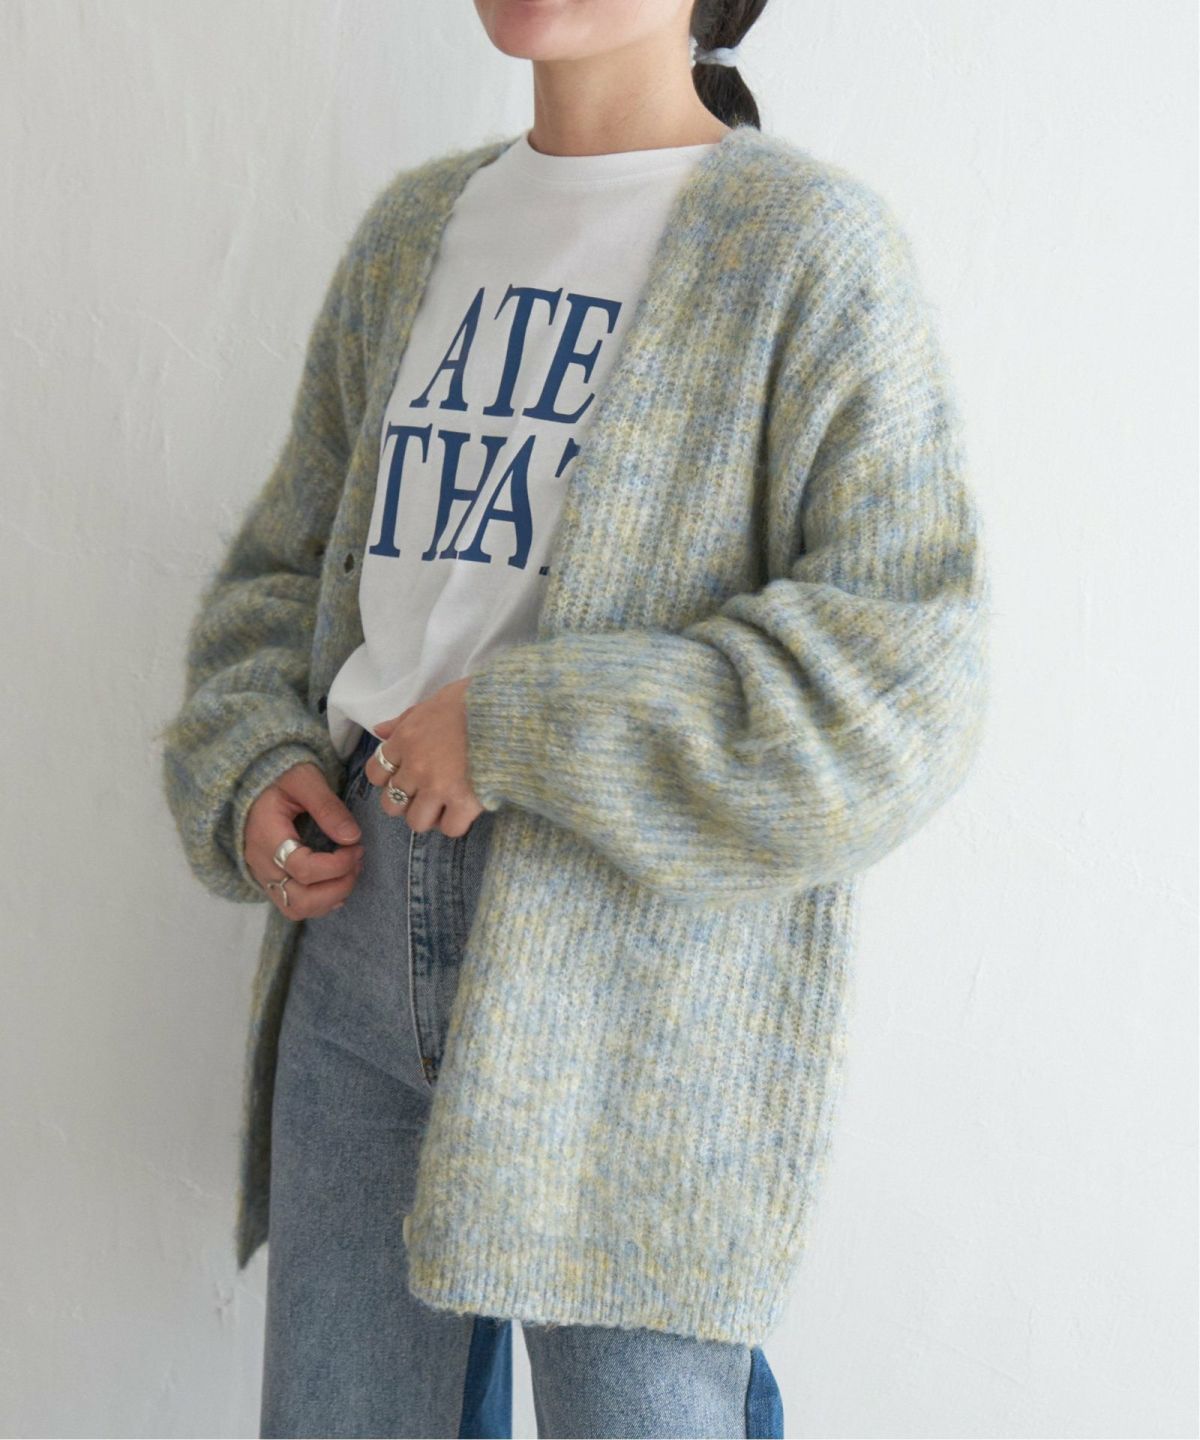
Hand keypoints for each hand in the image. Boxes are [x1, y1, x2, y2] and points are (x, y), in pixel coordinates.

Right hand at [245, 762, 364, 918]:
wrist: (256, 782)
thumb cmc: (281, 777)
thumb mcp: (305, 780)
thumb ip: (328, 807)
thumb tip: (352, 837)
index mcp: (266, 836)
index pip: (302, 868)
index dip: (337, 864)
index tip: (357, 846)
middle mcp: (261, 863)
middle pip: (299, 900)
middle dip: (338, 887)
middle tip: (357, 862)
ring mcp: (265, 876)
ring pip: (296, 908)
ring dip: (330, 898)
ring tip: (351, 871)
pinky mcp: (273, 881)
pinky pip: (295, 906)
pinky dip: (321, 902)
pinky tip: (338, 881)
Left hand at [364, 676, 484, 837]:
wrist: (510, 711)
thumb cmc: (474, 701)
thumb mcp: (435, 701)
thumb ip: (405, 719)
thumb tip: (380, 731)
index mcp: (406, 740)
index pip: (375, 773)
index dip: (387, 779)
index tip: (403, 776)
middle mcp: (416, 767)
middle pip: (391, 804)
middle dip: (406, 802)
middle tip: (424, 794)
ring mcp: (438, 787)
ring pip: (416, 822)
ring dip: (430, 816)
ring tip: (446, 804)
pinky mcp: (463, 802)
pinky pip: (449, 828)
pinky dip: (456, 822)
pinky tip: (465, 808)